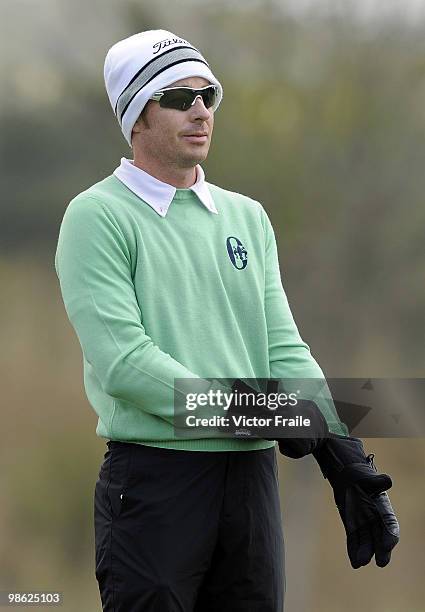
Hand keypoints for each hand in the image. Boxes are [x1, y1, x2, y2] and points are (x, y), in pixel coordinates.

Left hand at [312, 434, 399, 567]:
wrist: (345, 473)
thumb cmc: (360, 473)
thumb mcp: (368, 476)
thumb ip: (377, 481)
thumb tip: (388, 481)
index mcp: (382, 505)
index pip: (389, 522)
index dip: (390, 533)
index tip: (389, 543)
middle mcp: (375, 516)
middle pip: (380, 536)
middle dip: (380, 549)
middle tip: (380, 562)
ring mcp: (363, 522)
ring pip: (366, 540)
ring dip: (364, 552)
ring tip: (360, 562)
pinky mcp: (352, 524)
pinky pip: (354, 539)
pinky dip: (354, 549)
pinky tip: (354, 562)